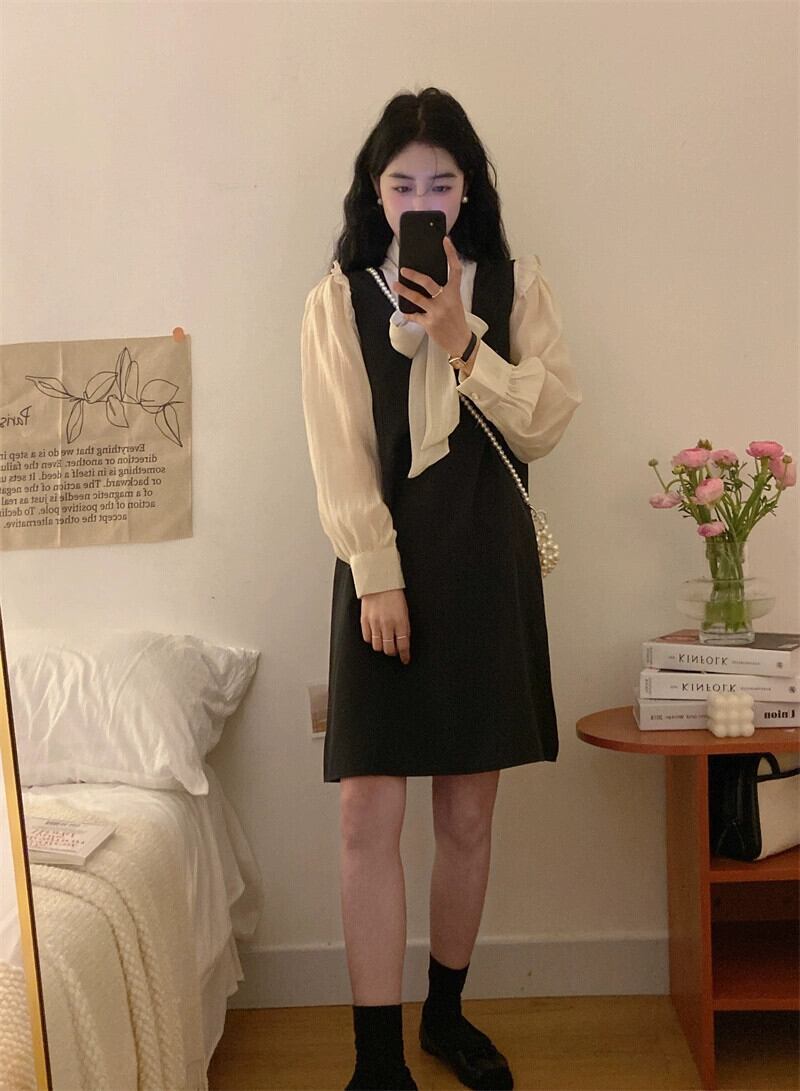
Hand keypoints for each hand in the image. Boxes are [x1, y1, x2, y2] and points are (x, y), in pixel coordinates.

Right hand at [360, 588, 410, 664]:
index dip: (405, 655)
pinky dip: (371, 640)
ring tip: (384, 642)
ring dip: (382, 647)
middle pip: (389, 649)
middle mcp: (387, 624)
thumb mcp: (405, 612)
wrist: (379, 583)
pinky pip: (367, 638)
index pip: (403, 645)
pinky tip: (375, 636)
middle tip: (394, 650)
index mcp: (401, 622)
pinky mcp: (365, 621)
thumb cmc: (394, 595)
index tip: (405, 659)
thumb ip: (404, 627)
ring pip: (377, 646)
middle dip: (393, 653)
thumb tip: (404, 642)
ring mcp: (375, 623)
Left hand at [392, 235, 470, 360]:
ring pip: (416, 298)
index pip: (455, 269)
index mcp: (455, 293)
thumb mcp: (455, 303)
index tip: (445, 241)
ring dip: (404, 291)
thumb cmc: (456, 321)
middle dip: (414, 275)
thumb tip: (426, 282)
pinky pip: (414, 316)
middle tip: (403, 270)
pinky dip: (408, 313)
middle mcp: (446, 300)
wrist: (460, 342)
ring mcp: (437, 312)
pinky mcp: (429, 324)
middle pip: (428, 282)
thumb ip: (445, 292)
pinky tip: (403, 310)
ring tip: (395, 285)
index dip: (451, 254)